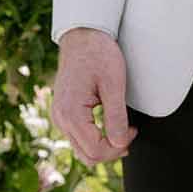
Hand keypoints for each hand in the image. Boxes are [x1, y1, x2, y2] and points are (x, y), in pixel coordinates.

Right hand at [51, 27, 135, 163]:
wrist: (83, 36)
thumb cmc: (99, 54)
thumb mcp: (114, 84)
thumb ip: (116, 116)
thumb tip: (120, 144)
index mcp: (70, 113)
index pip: (95, 150)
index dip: (118, 147)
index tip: (133, 130)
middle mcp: (60, 119)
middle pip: (86, 155)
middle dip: (111, 151)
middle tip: (131, 133)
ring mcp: (59, 116)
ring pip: (81, 148)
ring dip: (104, 146)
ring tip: (123, 130)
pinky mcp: (63, 113)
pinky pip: (78, 136)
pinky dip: (95, 138)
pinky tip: (110, 126)